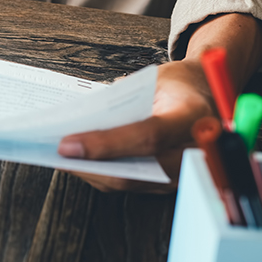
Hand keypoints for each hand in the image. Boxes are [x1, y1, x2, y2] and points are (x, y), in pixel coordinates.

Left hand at [57, 60, 213, 191]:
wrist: (206, 97)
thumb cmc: (177, 85)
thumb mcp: (154, 78)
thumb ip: (123, 99)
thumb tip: (80, 120)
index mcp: (192, 116)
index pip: (147, 136)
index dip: (104, 144)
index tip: (67, 144)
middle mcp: (194, 152)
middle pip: (134, 171)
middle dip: (88, 164)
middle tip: (55, 152)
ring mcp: (184, 173)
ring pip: (128, 182)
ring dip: (90, 172)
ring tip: (61, 157)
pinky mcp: (170, 183)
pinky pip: (131, 183)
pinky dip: (102, 173)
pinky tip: (80, 161)